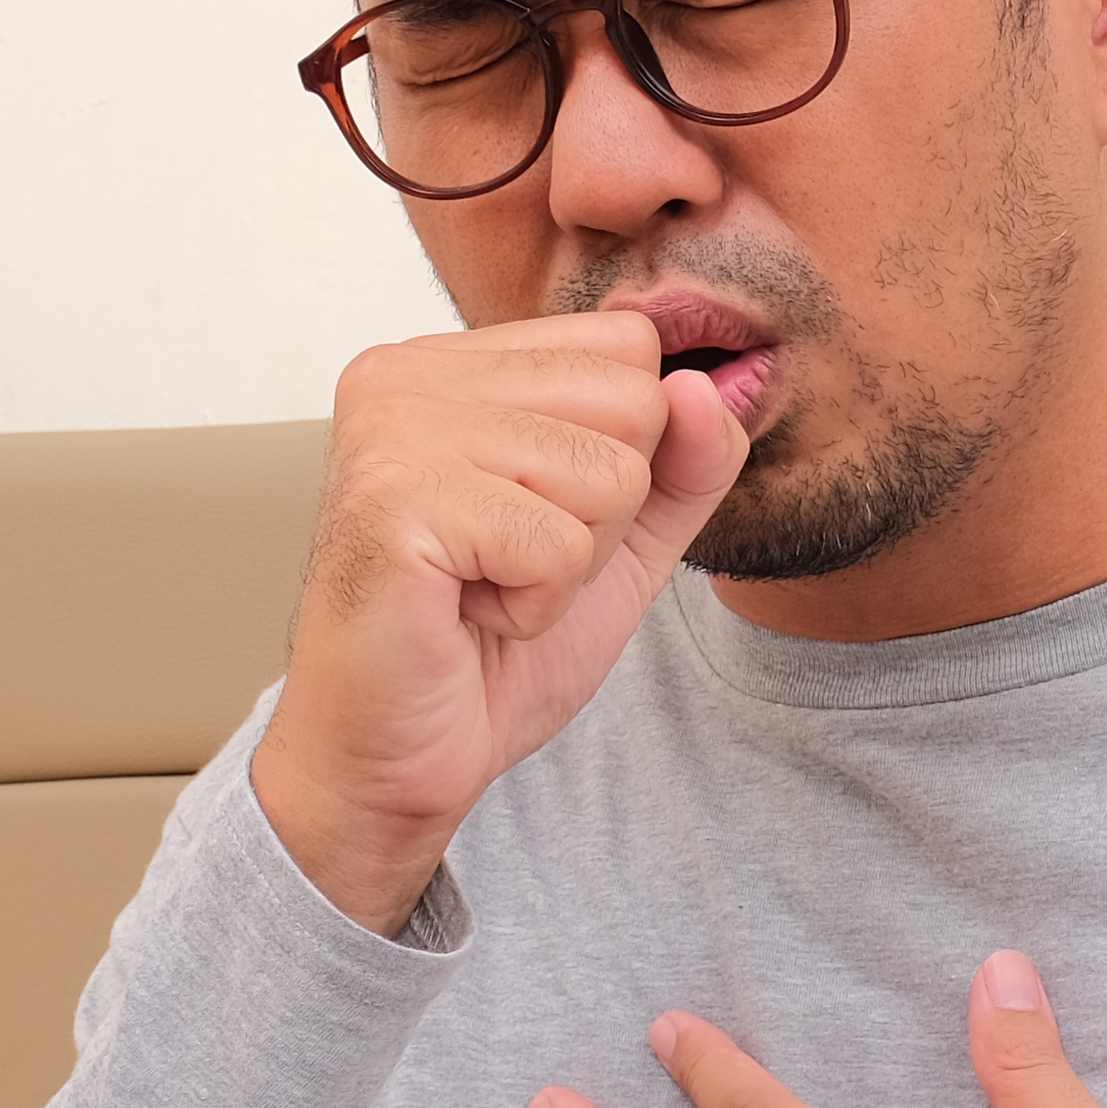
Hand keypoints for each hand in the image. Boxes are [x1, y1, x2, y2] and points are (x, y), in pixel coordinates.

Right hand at [254, 309, 745, 928]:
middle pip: (631, 400)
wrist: (393, 759)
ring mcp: (394, 428)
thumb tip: (713, 383)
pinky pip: (560, 542)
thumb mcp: (623, 543)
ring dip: (570, 565)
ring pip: (609, 473)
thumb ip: (683, 462)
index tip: (528, 525)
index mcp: (451, 363)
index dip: (620, 460)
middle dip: (603, 515)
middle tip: (506, 565)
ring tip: (484, 588)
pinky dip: (536, 605)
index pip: (627, 348)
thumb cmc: (485, 651)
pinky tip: (468, 614)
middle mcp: (409, 374)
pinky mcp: (395, 499)